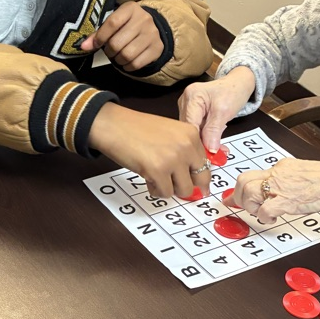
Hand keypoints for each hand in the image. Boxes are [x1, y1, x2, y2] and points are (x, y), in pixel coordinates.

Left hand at [79, 2, 162, 71]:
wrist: (154, 29)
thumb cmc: (128, 26)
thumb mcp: (116, 23)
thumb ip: (99, 33)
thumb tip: (83, 46)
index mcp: (131, 8)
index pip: (112, 23)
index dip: (100, 37)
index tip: (96, 44)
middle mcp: (143, 19)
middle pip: (117, 43)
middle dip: (109, 51)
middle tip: (110, 51)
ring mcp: (152, 34)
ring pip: (126, 55)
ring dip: (118, 60)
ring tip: (118, 56)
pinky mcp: (157, 48)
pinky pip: (136, 64)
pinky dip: (127, 66)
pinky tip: (127, 62)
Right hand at [89, 102, 210, 197]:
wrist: (114, 126)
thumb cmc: (136, 129)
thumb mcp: (169, 133)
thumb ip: (183, 149)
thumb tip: (193, 174)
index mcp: (191, 133)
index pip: (205, 163)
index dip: (199, 176)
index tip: (197, 184)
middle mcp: (186, 145)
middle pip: (200, 179)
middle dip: (186, 185)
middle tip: (175, 186)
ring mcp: (173, 158)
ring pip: (184, 189)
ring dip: (169, 188)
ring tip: (155, 178)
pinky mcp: (158, 171)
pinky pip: (165, 193)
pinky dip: (156, 190)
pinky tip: (147, 179)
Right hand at [179, 67, 255, 150]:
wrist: (239, 83)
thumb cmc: (233, 91)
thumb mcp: (224, 112)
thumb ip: (214, 131)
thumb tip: (209, 149)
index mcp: (191, 96)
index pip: (189, 125)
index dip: (197, 141)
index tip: (207, 156)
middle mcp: (185, 101)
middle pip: (189, 129)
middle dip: (202, 142)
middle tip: (216, 155)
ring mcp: (188, 107)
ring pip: (193, 131)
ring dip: (206, 141)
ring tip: (219, 148)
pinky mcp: (193, 113)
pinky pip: (197, 128)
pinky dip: (207, 136)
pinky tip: (215, 140)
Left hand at [229, 158, 319, 223]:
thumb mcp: (305, 173)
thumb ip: (289, 179)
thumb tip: (281, 190)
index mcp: (282, 166)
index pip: (253, 174)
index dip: (240, 188)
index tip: (233, 197)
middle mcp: (278, 173)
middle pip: (243, 181)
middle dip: (239, 197)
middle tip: (242, 207)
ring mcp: (281, 187)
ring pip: (248, 193)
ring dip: (250, 207)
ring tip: (262, 213)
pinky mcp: (287, 201)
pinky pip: (264, 211)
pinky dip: (264, 217)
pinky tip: (274, 218)